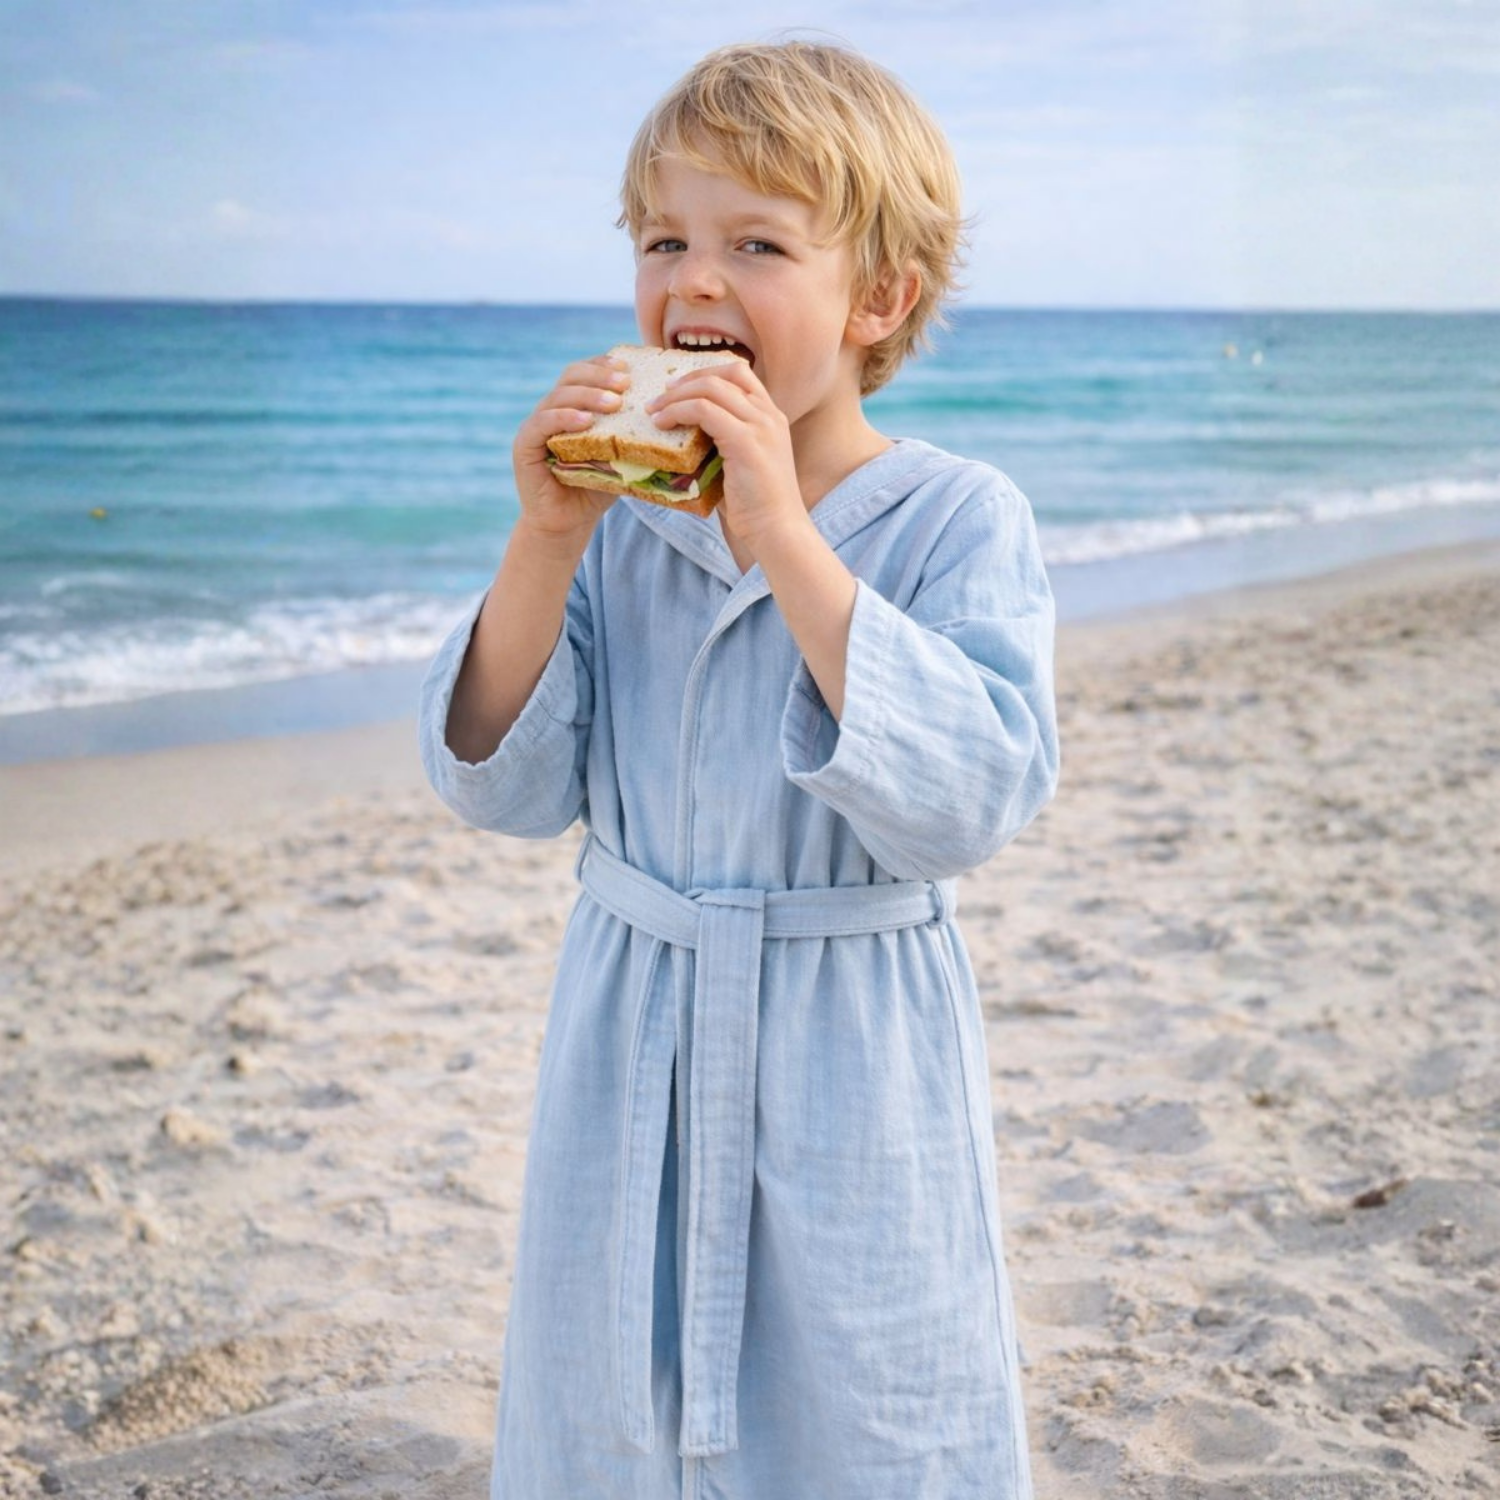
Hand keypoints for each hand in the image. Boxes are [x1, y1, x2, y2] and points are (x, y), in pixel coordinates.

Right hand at [513, 353, 630, 545]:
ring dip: (588, 396)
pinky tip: (585, 421)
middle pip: (571, 376)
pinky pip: (542, 423)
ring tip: (614, 403)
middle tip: (626, 383)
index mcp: (573, 405)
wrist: (567, 523)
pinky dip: (564, 418)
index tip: (629, 367)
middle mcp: (551, 409)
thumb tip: (668, 418)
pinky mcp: (525, 446)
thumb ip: (632, 435)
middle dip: (600, 375)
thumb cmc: (596, 489)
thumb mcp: (619, 457)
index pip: (585, 372)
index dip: (604, 364)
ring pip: (559, 396)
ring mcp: (536, 425)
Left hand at [644, 359, 806, 557]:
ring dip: (675, 396)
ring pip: (710, 388)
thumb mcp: (740, 464)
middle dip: (687, 380)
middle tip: (660, 398)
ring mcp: (760, 425)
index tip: (679, 390)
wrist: (777, 531)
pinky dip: (677, 412)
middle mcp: (769, 415)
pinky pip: (703, 410)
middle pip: (725, 373)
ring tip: (654, 412)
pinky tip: (662, 424)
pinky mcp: (745, 441)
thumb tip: (682, 435)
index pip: (739, 373)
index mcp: (772, 417)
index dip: (706, 374)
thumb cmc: (755, 507)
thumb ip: (721, 443)